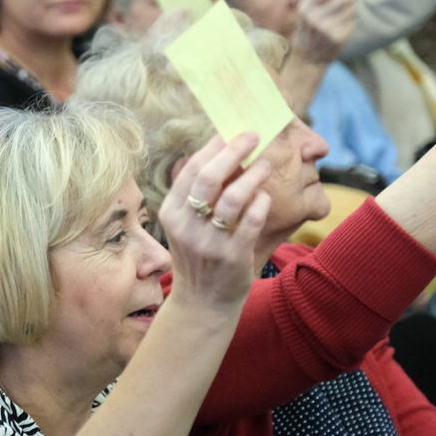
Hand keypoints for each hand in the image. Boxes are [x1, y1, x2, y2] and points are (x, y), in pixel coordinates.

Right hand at [158, 133, 270, 308]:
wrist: (202, 303)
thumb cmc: (198, 256)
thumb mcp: (185, 225)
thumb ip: (195, 195)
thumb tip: (220, 152)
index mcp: (171, 213)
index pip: (191, 169)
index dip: (213, 146)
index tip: (231, 132)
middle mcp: (186, 226)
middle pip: (209, 178)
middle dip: (233, 151)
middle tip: (252, 136)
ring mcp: (209, 243)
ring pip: (232, 198)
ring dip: (252, 176)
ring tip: (263, 165)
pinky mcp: (232, 256)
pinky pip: (251, 221)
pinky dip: (260, 204)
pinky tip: (263, 197)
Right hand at [291, 0, 356, 64]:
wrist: (308, 59)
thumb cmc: (309, 31)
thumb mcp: (305, 13)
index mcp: (304, 9)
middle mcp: (314, 18)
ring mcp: (327, 29)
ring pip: (351, 8)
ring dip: (351, 8)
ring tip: (345, 13)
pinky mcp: (339, 37)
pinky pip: (353, 20)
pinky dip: (352, 20)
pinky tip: (344, 25)